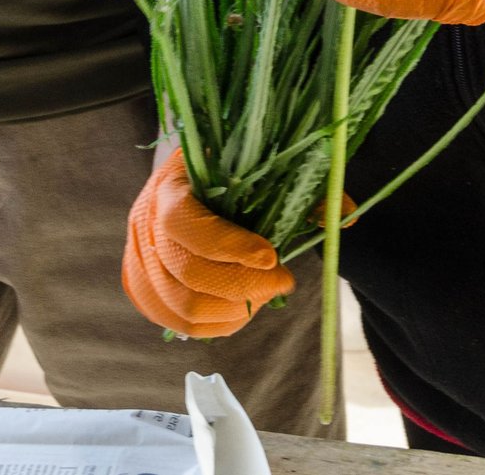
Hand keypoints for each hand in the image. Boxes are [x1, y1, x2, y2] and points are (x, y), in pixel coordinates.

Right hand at [123, 146, 293, 337]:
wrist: (180, 177)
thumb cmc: (218, 167)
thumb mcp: (247, 160)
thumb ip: (293, 183)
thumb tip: (345, 212)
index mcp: (167, 187)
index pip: (185, 223)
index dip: (229, 245)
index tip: (272, 255)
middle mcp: (145, 226)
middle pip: (189, 275)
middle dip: (244, 285)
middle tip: (283, 280)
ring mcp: (139, 262)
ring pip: (185, 308)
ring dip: (234, 309)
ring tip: (264, 294)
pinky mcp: (143, 289)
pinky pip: (178, 323)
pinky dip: (216, 324)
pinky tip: (242, 307)